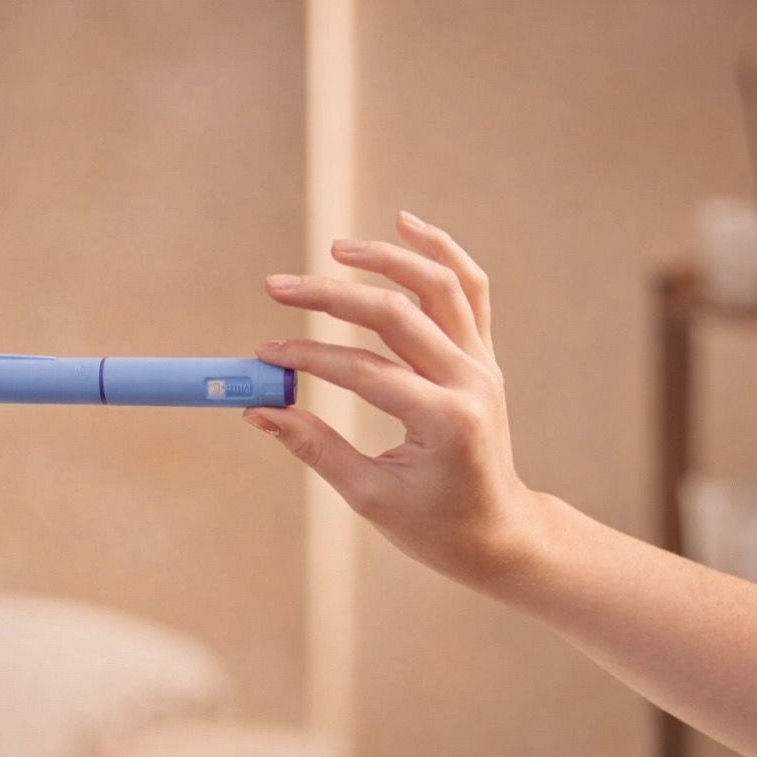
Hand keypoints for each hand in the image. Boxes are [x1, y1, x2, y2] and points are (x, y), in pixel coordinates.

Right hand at [244, 211, 540, 587]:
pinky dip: (440, 252)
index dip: (307, 359)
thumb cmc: (434, 527)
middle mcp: (471, 382)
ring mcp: (483, 364)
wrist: (499, 533)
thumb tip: (257, 410)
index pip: (364, 372)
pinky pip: (469, 289)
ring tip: (337, 248)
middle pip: (397, 316)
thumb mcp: (369, 496)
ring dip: (387, 259)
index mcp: (446, 422)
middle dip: (331, 297)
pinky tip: (404, 224)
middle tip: (278, 287)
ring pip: (439, 286)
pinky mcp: (485, 356)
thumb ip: (314, 446)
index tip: (263, 356)